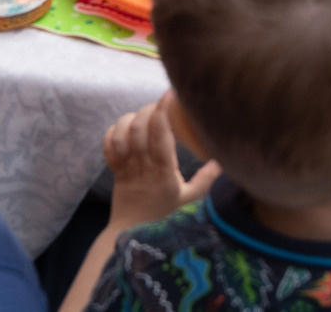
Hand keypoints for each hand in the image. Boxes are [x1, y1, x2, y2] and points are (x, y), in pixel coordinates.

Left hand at [102, 98, 217, 230]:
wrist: (134, 234)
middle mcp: (143, 167)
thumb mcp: (191, 200)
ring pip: (121, 134)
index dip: (163, 112)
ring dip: (130, 118)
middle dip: (148, 110)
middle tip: (160, 105)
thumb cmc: (165, 217)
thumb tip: (222, 161)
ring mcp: (126, 168)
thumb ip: (207, 179)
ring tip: (144, 115)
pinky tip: (125, 127)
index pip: (161, 135)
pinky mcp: (115, 170)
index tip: (170, 95)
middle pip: (139, 129)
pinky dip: (114, 131)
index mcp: (163, 172)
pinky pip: (108, 145)